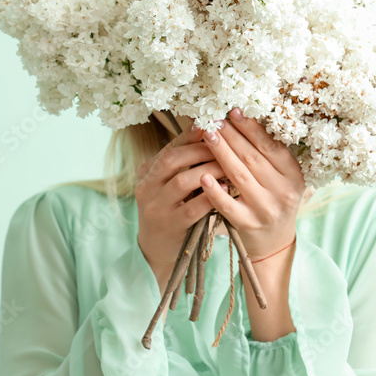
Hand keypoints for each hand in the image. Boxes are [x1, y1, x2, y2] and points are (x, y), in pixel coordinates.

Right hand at [135, 121, 228, 284]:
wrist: (156, 249)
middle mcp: (147, 187)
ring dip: (209, 170)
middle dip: (201, 150)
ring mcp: (157, 207)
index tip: (212, 125)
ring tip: (229, 166)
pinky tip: (225, 189)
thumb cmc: (170, 210)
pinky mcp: (170, 226)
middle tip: (225, 145)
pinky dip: (211, 196)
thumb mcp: (167, 186)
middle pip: (173, 160)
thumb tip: (210, 135)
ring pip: (182, 181)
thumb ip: (182, 166)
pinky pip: (192, 208)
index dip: (191, 136)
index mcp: (146, 173)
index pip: (169, 148)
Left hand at [198, 108, 306, 259]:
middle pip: (252, 158)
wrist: (274, 242)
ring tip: (207, 135)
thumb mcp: (281, 179)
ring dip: (221, 153)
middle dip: (231, 136)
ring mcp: (265, 209)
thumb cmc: (274, 201)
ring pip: (239, 176)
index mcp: (293, 175)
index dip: (251, 128)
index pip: (270, 146)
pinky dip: (215, 190)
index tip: (234, 111)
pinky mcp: (248, 224)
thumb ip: (268, 155)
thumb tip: (243, 119)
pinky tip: (203, 176)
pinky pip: (228, 204)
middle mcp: (282, 191)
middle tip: (214, 119)